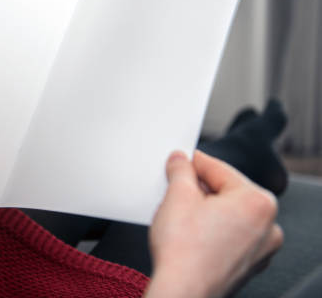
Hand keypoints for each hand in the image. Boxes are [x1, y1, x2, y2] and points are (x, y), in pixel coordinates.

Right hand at [144, 150, 282, 297]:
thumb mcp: (177, 195)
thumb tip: (180, 161)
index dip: (194, 161)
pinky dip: (211, 230)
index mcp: (258, 202)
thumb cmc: (184, 250)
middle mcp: (268, 226)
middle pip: (227, 192)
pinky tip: (188, 232)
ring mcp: (260, 249)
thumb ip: (181, 170)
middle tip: (174, 186)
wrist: (182, 291)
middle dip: (199, 188)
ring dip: (205, 208)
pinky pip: (228, 236)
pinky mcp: (246, 265)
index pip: (220, 169)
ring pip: (228, 215)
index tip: (181, 158)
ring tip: (178, 211)